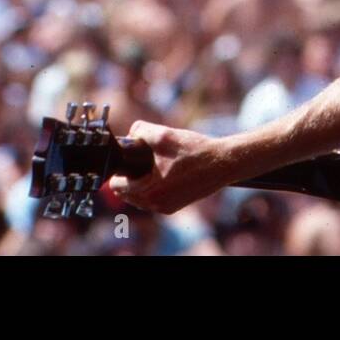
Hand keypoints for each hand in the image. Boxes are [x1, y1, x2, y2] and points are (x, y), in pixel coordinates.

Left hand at [106, 121, 233, 215]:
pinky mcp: (175, 207)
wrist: (223, 163)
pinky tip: (163, 172)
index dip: (120, 168)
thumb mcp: (164, 135)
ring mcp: (166, 208)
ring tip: (153, 165)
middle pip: (126, 193)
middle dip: (130, 176)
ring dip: (140, 183)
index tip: (129, 157)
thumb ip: (140, 131)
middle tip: (141, 159)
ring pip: (139, 197)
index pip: (117, 186)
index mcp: (149, 192)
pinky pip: (153, 199)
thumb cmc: (195, 151)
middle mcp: (156, 205)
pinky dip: (153, 187)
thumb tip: (129, 135)